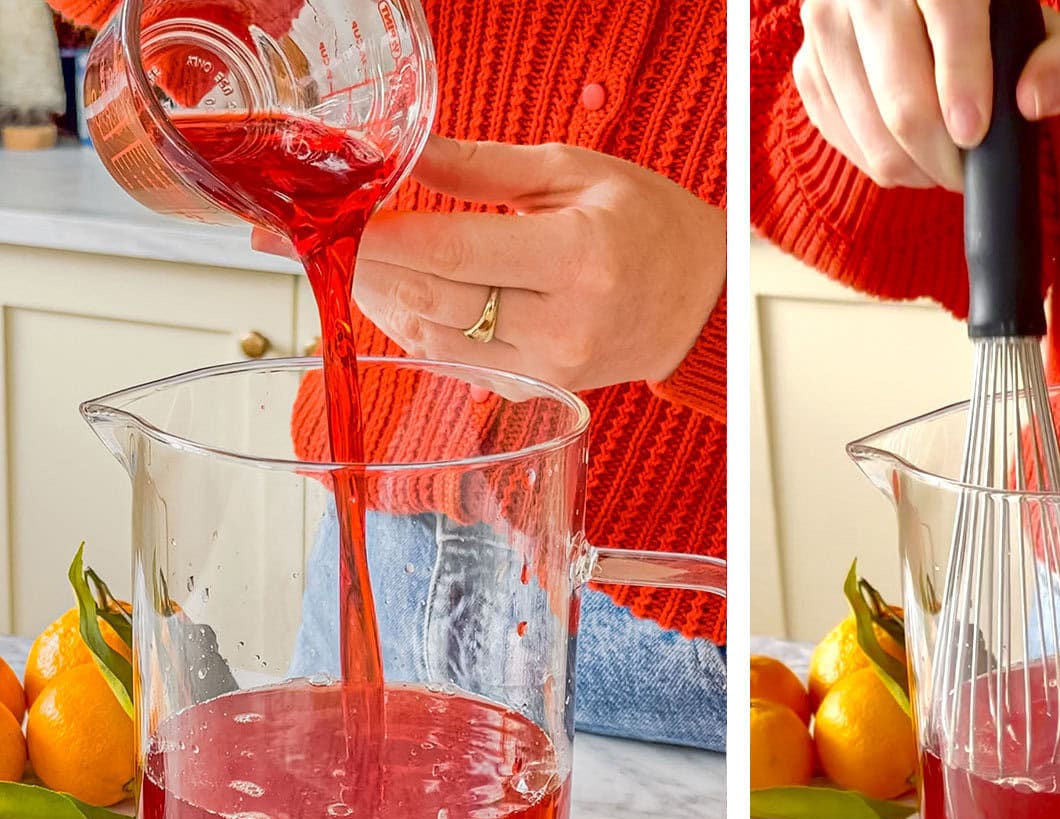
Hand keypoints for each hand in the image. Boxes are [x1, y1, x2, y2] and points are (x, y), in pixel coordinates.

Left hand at [256, 136, 725, 391]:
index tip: (331, 218)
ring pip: (433, 338)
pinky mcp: (541, 389)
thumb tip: (405, 153)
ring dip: (383, 299)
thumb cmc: (649, 227)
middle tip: (320, 235)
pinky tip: (399, 295)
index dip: (379, 238)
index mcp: (577, 257)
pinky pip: (456, 362)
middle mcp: (563, 322)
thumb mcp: (576, 173)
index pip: (452, 252)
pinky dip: (417, 327)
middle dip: (365, 266)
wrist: (703, 304)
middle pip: (432, 299)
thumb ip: (483, 168)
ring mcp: (551, 367)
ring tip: (353, 261)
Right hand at [793, 0, 1059, 190]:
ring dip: (913, 166)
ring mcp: (827, 23)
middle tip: (967, 172)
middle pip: (901, 94)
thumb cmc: (991, 22)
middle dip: (940, 152)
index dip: (961, 79)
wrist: (919, 8)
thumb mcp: (1043, 30)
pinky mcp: (807, 62)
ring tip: (944, 165)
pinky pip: (841, 134)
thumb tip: (1033, 102)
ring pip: (868, 126)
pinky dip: (879, 159)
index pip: (947, 14)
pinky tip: (910, 153)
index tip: (973, 132)